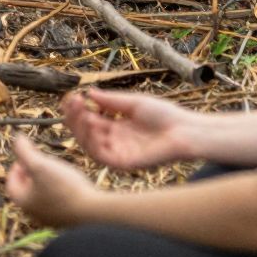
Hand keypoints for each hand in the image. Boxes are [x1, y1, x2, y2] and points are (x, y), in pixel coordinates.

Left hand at [5, 135, 100, 226]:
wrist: (92, 212)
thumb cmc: (63, 187)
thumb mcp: (40, 164)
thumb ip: (24, 151)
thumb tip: (16, 138)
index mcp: (24, 202)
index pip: (11, 184)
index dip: (16, 167)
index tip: (28, 156)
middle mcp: (34, 214)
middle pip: (26, 190)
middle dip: (31, 173)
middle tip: (42, 160)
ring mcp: (51, 219)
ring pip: (42, 196)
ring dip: (46, 181)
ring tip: (57, 169)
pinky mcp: (66, 220)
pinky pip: (57, 203)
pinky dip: (58, 191)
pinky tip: (70, 183)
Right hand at [63, 89, 197, 171]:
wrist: (185, 130)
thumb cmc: (165, 115)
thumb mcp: (133, 103)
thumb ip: (111, 101)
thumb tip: (89, 92)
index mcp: (117, 127)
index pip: (91, 120)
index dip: (79, 110)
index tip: (72, 96)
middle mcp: (115, 141)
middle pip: (86, 133)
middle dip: (76, 117)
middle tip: (71, 101)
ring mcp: (118, 152)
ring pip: (90, 145)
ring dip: (80, 128)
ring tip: (79, 110)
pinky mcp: (124, 163)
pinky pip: (101, 155)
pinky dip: (91, 141)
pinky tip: (90, 123)